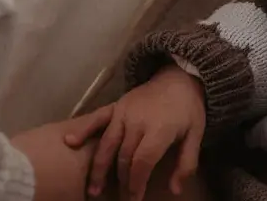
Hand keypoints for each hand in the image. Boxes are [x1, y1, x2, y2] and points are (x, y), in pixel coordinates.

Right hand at [64, 65, 205, 199]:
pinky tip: (69, 141)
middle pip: (124, 157)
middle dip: (122, 181)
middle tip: (122, 197)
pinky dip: (83, 130)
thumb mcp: (196, 134)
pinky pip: (97, 118)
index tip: (135, 198)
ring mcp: (124, 112)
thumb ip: (187, 162)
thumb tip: (175, 190)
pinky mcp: (115, 106)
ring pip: (107, 144)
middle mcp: (137, 121)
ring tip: (93, 190)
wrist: (179, 77)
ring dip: (99, 168)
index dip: (137, 183)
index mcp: (159, 128)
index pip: (143, 161)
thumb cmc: (188, 109)